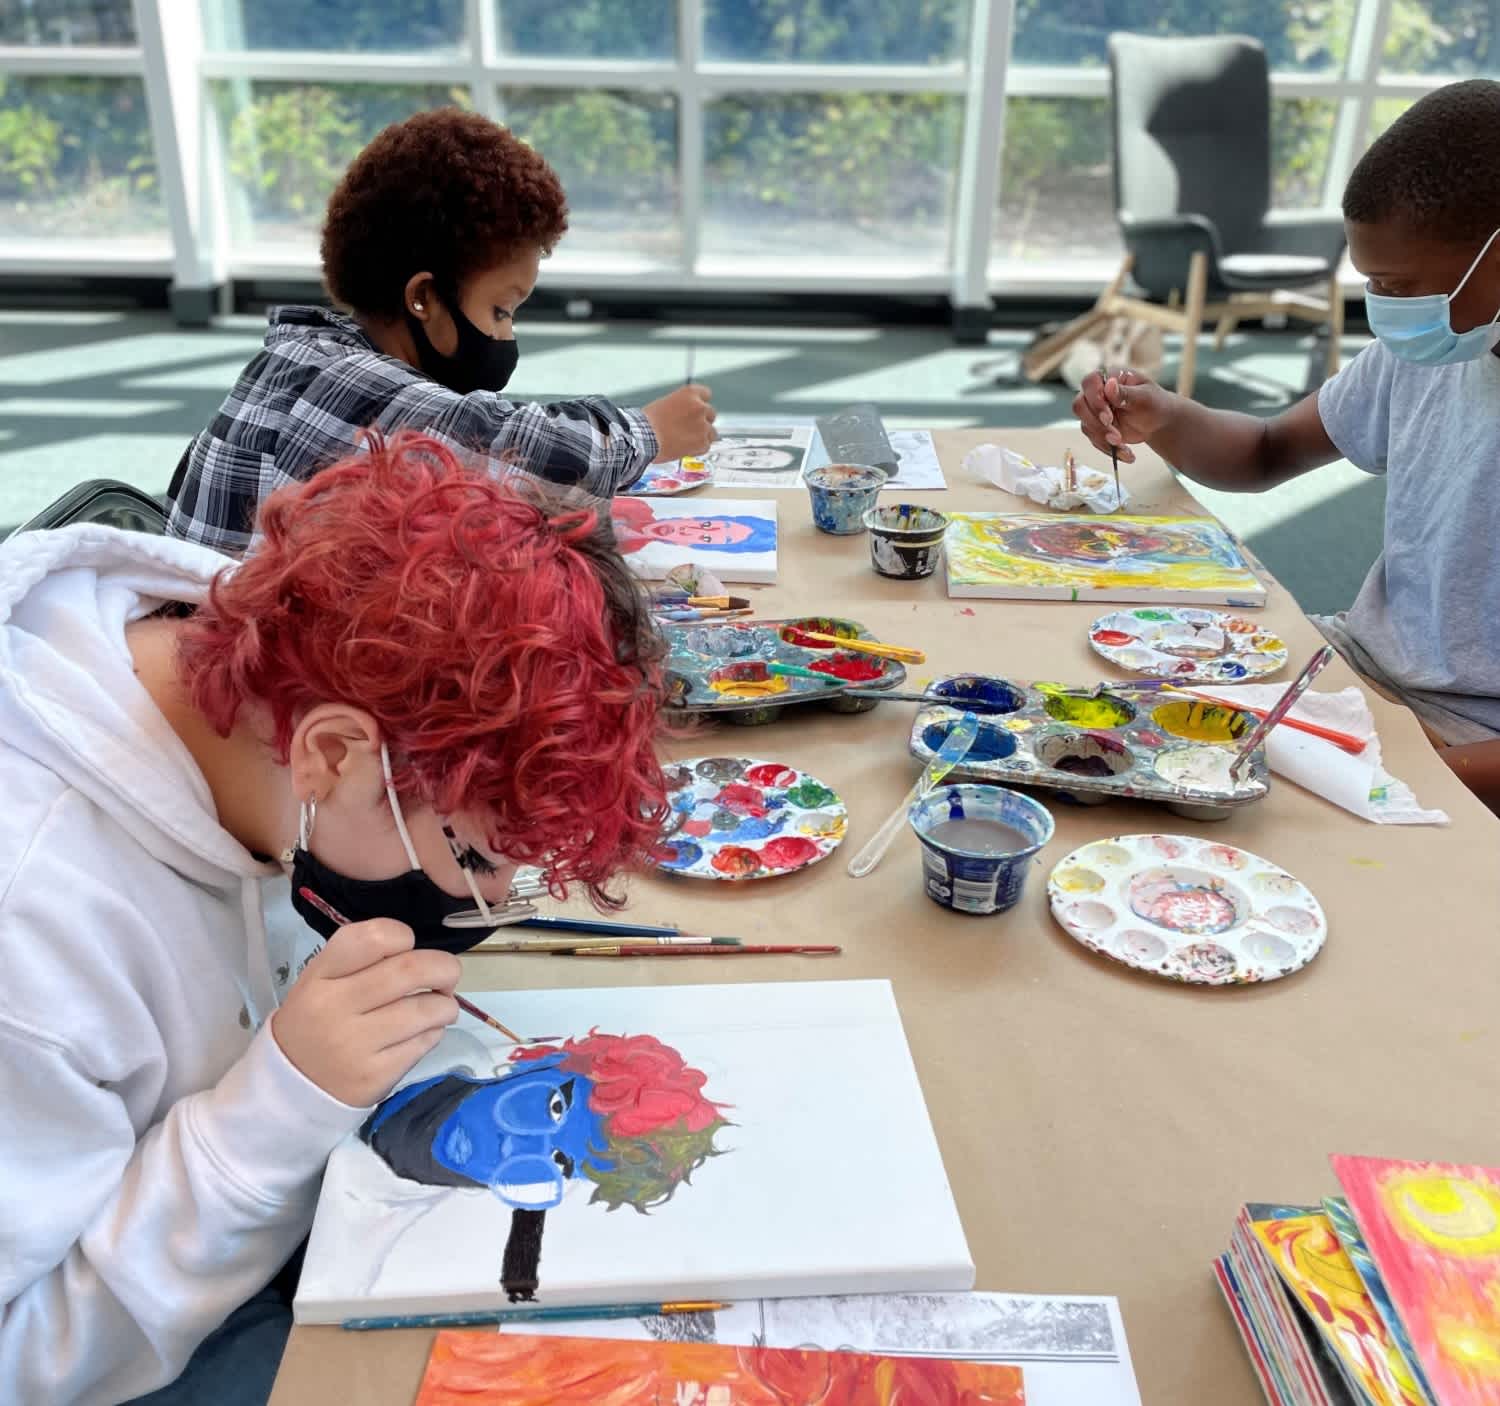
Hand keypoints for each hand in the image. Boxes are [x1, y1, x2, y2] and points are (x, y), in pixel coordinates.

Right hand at [271, 920, 460, 1106]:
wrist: (291, 1086)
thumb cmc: (316, 1022)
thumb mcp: (320, 981)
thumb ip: (363, 960)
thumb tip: (422, 954)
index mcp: (320, 976)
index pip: (374, 937)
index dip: (402, 936)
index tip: (407, 949)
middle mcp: (335, 1007)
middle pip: (411, 970)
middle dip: (444, 968)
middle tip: (447, 976)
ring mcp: (355, 1044)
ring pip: (426, 1009)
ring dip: (445, 1005)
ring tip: (440, 1008)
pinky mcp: (375, 1075)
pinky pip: (424, 1043)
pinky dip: (434, 1032)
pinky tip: (423, 1033)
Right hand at [644, 384, 715, 462]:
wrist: (643, 438)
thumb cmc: (647, 422)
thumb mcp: (665, 404)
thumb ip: (681, 407)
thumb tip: (685, 414)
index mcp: (690, 393)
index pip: (706, 394)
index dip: (700, 403)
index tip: (696, 410)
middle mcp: (700, 407)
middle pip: (710, 414)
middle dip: (702, 421)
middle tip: (688, 429)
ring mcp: (703, 426)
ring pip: (711, 432)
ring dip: (702, 436)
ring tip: (686, 440)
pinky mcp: (702, 443)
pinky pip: (706, 446)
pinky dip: (698, 449)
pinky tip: (685, 448)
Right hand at [1072, 368, 1175, 463]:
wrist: (1158, 421)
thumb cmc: (1154, 403)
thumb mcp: (1144, 397)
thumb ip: (1125, 393)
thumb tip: (1109, 384)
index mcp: (1109, 377)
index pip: (1090, 383)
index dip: (1095, 401)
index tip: (1108, 417)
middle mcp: (1097, 392)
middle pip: (1080, 406)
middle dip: (1097, 424)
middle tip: (1116, 436)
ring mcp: (1094, 410)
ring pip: (1086, 425)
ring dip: (1103, 439)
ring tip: (1124, 446)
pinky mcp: (1096, 427)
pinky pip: (1094, 439)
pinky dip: (1108, 448)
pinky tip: (1126, 453)